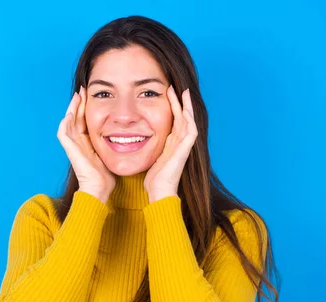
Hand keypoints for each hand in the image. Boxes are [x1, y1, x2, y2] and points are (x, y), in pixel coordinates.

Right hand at [57, 86, 115, 202]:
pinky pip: (63, 132)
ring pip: (68, 121)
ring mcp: (72, 145)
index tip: (94, 94)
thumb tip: (130, 133)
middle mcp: (78, 142)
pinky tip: (70, 112)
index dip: (87, 107)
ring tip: (78, 95)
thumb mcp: (112, 153)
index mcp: (87, 142)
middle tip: (84, 89)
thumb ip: (116, 143)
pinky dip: (65, 121)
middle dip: (79, 103)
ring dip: (72, 108)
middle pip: (75, 117)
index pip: (85, 119)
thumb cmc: (107, 176)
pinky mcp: (69, 150)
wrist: (99, 189)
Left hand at [144, 86, 198, 201]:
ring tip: (183, 92)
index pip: (174, 120)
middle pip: (182, 117)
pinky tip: (186, 110)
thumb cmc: (153, 179)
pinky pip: (190, 132)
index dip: (172, 107)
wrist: (160, 191)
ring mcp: (184, 146)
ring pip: (189, 121)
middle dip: (179, 102)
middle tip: (175, 87)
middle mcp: (180, 143)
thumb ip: (149, 147)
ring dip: (186, 106)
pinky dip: (189, 120)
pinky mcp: (185, 151)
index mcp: (172, 143)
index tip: (166, 93)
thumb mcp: (150, 157)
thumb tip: (135, 139)